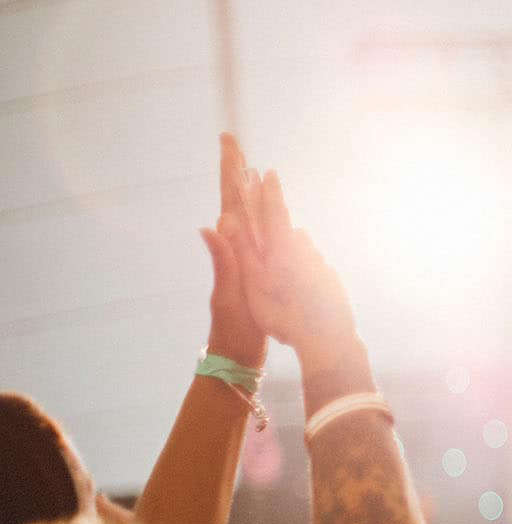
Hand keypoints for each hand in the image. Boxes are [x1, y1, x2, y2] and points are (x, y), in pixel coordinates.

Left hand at [202, 133, 266, 367]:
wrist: (237, 361)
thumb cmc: (234, 333)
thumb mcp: (230, 298)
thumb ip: (223, 263)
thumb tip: (211, 226)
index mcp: (232, 250)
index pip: (229, 201)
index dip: (230, 170)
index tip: (228, 141)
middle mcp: (236, 251)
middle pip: (235, 202)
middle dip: (235, 172)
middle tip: (232, 142)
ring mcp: (246, 262)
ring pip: (247, 217)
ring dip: (247, 190)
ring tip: (250, 168)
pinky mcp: (258, 276)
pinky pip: (260, 238)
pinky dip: (262, 219)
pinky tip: (268, 214)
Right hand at [232, 169, 357, 356]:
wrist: (329, 340)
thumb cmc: (284, 314)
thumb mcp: (254, 283)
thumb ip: (241, 251)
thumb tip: (225, 219)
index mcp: (284, 248)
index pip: (274, 211)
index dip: (268, 192)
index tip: (267, 172)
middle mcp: (306, 252)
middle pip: (288, 230)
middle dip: (276, 220)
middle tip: (270, 212)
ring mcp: (322, 267)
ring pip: (301, 251)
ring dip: (290, 251)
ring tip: (282, 259)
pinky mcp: (332, 283)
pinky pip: (312, 271)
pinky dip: (302, 274)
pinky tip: (299, 288)